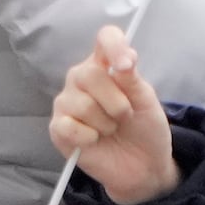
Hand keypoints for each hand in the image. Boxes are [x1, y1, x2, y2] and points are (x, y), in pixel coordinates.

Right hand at [46, 22, 179, 204]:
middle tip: (124, 116)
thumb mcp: (146, 101)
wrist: (143, 166)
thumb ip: (132, 79)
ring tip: (111, 130)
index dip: (115, 46)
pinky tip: (95, 141)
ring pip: (82, 104)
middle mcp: (82, 78)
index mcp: (105, 65)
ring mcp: (67, 102)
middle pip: (90, 74)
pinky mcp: (58, 128)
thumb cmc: (144, 128)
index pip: (106, 38)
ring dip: (106, 123)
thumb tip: (122, 60)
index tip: (127, 66)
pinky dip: (89, 137)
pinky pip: (69, 126)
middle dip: (116, 102)